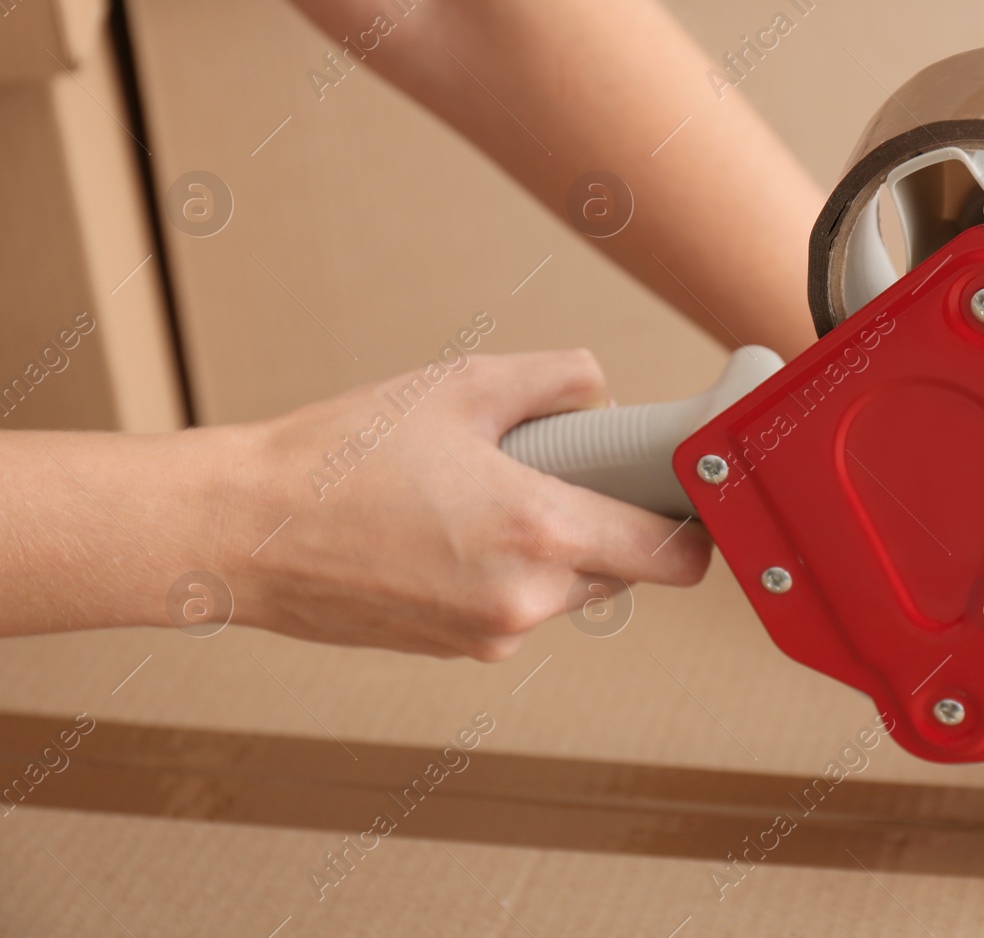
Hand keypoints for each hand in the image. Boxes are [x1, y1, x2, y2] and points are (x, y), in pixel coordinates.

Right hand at [228, 349, 710, 658]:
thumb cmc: (342, 455)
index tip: (687, 495)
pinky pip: (515, 606)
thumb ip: (557, 380)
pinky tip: (447, 527)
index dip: (694, 525)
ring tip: (483, 492)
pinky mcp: (456, 650)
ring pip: (567, 588)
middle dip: (605, 519)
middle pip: (621, 569)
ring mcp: (489, 635)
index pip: (672, 557)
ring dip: (552, 544)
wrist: (244, 531)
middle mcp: (526, 599)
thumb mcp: (461, 385)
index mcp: (540, 532)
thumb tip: (605, 394)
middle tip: (559, 467)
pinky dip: (505, 569)